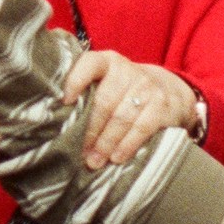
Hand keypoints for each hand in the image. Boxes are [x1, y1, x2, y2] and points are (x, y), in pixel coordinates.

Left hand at [63, 46, 200, 168]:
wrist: (168, 90)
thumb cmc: (123, 91)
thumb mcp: (107, 82)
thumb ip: (86, 92)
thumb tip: (55, 120)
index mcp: (107, 62)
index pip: (90, 63)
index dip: (76, 80)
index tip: (65, 101)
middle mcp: (127, 70)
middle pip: (104, 102)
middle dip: (90, 130)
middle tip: (80, 152)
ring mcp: (146, 87)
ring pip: (121, 118)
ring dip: (105, 143)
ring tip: (94, 161)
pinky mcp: (161, 105)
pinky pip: (141, 128)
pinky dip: (126, 145)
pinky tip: (116, 158)